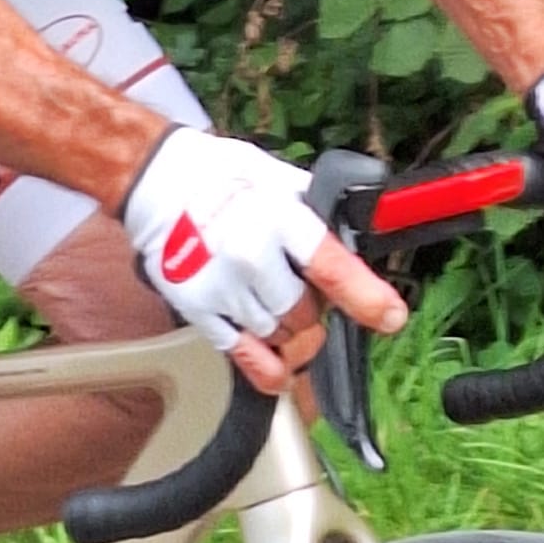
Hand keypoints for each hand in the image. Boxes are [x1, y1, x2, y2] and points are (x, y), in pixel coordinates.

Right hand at [123, 127, 406, 393]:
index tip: (391, 317)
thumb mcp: (276, 176)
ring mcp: (221, 286)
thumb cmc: (219, 174)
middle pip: (305, 315)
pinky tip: (278, 367)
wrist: (152, 178)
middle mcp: (250, 255)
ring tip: (273, 303)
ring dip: (287, 331)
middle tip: (298, 289)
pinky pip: (242, 352)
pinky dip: (266, 365)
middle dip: (312, 310)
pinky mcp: (195, 306)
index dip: (366, 296)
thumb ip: (317, 211)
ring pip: (279, 337)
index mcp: (277, 217)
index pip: (330, 266)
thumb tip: (359, 237)